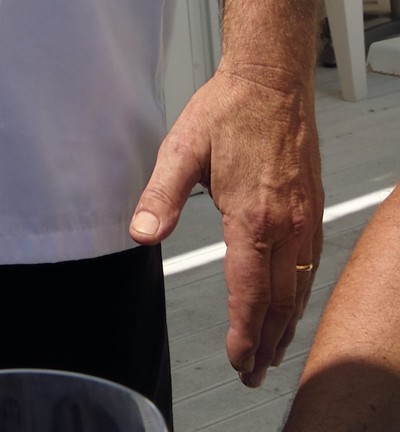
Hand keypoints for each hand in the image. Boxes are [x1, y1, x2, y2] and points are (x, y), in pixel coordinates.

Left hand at [130, 64, 321, 385]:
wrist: (273, 80)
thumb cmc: (228, 110)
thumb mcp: (182, 148)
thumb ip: (161, 196)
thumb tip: (140, 233)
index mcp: (253, 215)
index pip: (250, 292)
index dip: (244, 332)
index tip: (238, 359)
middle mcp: (286, 224)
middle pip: (280, 301)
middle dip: (265, 343)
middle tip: (253, 372)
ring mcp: (304, 218)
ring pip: (300, 288)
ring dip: (285, 325)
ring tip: (272, 352)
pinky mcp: (312, 209)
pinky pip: (311, 266)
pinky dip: (301, 296)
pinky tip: (292, 304)